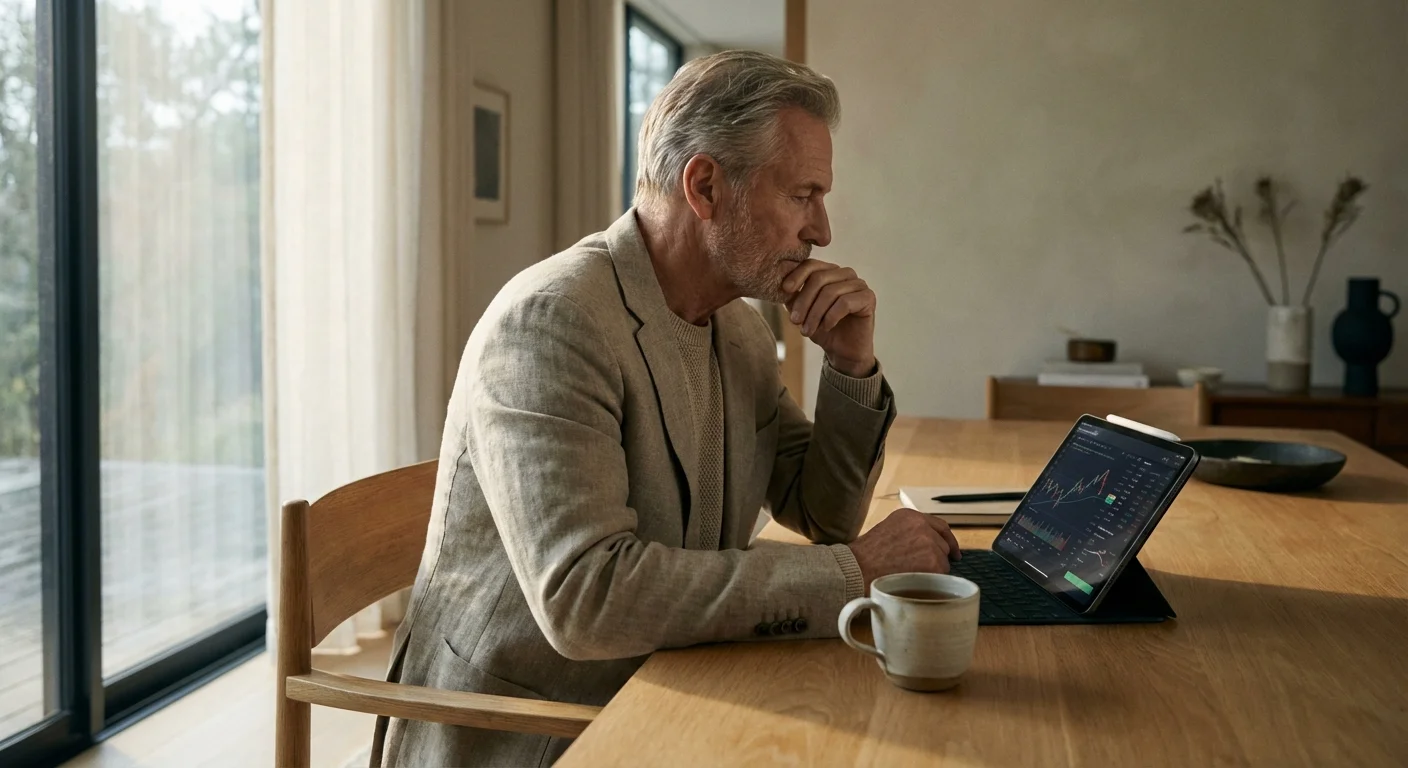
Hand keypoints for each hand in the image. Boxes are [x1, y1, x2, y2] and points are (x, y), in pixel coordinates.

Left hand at [781, 260, 875, 377]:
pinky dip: (831, 317)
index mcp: (830, 272)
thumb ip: (792, 295)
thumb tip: (779, 279)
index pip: (811, 264)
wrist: (843, 352)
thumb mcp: (802, 311)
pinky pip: (844, 302)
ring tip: (807, 331)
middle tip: (794, 321)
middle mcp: (845, 274)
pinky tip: (826, 327)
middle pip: (819, 278)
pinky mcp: (868, 297)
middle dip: (804, 301)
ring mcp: (859, 284)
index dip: (797, 275)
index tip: (785, 290)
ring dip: (815, 314)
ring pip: (830, 292)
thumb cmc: (823, 329)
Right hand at [846, 508, 961, 589]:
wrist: (856, 569)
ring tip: (911, 576)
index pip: (940, 526)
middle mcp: (922, 525)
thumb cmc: (865, 557)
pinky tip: (914, 582)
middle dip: (937, 559)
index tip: (954, 553)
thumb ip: (909, 533)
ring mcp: (929, 543)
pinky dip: (932, 582)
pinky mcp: (933, 562)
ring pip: (943, 562)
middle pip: (943, 545)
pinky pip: (941, 575)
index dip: (949, 540)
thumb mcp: (888, 532)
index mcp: (910, 516)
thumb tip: (928, 547)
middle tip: (925, 571)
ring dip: (933, 571)